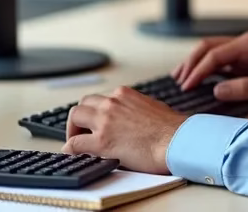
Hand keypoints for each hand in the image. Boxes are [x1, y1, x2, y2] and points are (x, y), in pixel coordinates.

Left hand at [61, 86, 184, 173]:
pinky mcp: (101, 141)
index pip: (101, 98)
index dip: (95, 111)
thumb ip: (136, 109)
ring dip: (73, 128)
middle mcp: (112, 103)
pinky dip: (71, 147)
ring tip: (76, 140)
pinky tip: (72, 153)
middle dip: (80, 117)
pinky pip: (75, 142)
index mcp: (124, 94)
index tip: (95, 121)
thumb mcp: (153, 107)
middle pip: (83, 103)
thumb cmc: (172, 128)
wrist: (177, 140)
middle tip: (81, 129)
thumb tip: (133, 118)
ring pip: (75, 116)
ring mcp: (105, 121)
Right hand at [171, 31, 247, 101]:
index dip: (198, 70)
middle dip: (190, 63)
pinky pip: (216, 61)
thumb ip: (244, 88)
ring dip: (193, 63)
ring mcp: (240, 51)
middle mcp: (241, 43)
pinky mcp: (240, 61)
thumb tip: (217, 90)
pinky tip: (193, 79)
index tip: (187, 85)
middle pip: (207, 47)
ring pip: (209, 52)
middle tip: (179, 81)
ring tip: (179, 78)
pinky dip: (202, 69)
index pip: (215, 54)